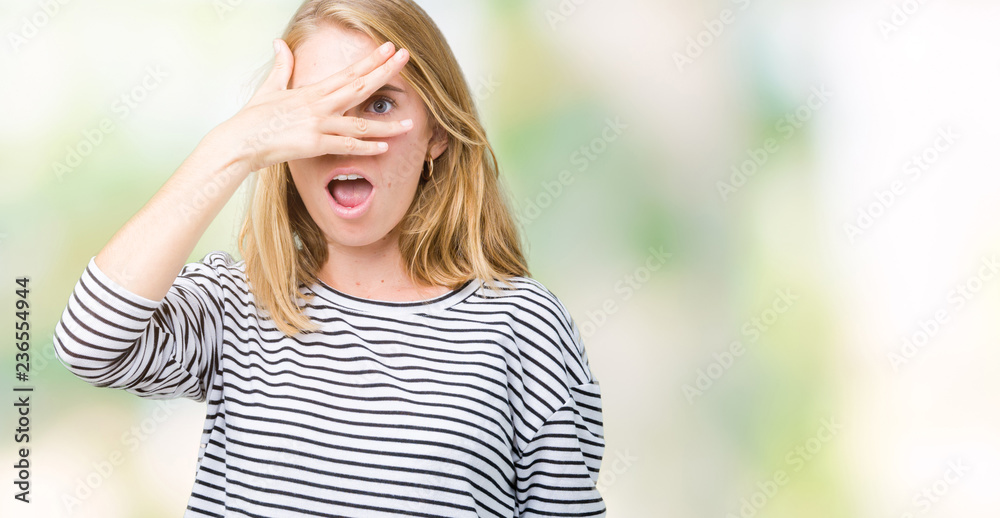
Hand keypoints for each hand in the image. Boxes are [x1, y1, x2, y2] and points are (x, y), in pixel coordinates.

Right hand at [218, 38, 413, 173]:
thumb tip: (279, 43)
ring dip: (387, 124)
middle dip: (385, 72)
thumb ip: (281, 66)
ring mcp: (318, 124)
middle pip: (360, 86)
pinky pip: (346, 146)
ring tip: (410, 123)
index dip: (371, 60)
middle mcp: (319, 105)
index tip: (389, 48)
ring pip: (360, 122)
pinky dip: (367, 147)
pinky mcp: (314, 144)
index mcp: (312, 91)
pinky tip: (385, 147)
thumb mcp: (270, 88)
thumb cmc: (254, 118)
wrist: (240, 141)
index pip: (348, 72)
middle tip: (406, 58)